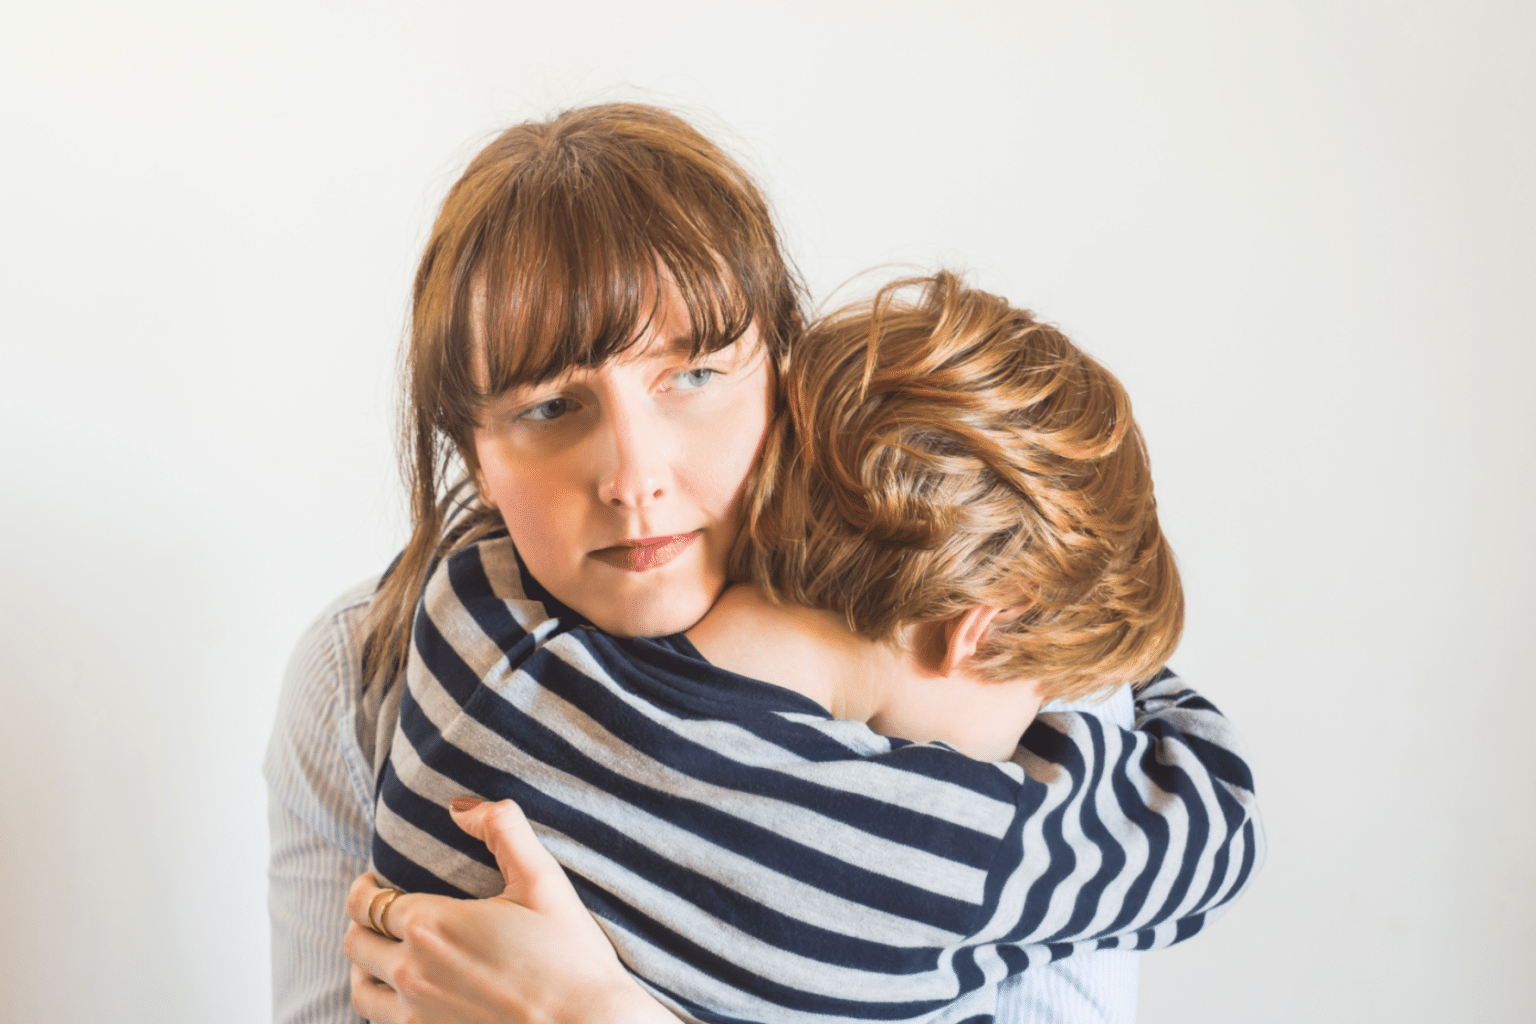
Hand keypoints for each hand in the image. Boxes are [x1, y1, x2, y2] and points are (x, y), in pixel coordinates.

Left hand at [344, 799, 678, 1023]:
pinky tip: (408, 996)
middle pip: (356, 943)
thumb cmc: (570, 955)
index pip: (367, 902)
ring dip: (365, 967)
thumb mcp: (543, 879)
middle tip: (380, 912)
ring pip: (361, 990)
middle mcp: (412, 973)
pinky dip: (384, 1005)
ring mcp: (417, 1017)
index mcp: (431, 926)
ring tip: (383, 954)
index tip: (374, 881)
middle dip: (362, 921)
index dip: (364, 887)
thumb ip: (503, 828)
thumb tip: (460, 806)